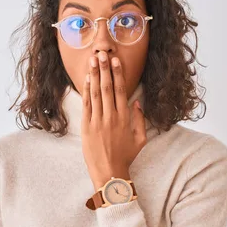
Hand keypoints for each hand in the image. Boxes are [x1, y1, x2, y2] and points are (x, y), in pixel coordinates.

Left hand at [81, 51, 146, 190]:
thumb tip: (138, 102)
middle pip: (107, 88)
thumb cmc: (126, 157)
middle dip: (104, 69)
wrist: (109, 173)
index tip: (115, 61)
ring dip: (94, 75)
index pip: (120, 91)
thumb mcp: (140, 139)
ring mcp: (97, 122)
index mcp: (125, 119)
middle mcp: (111, 117)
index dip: (117, 74)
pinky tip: (86, 79)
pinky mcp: (86, 127)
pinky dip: (86, 91)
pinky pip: (86, 105)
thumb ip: (140, 120)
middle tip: (102, 54)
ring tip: (92, 61)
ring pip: (95, 93)